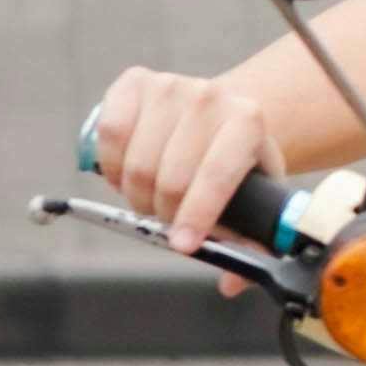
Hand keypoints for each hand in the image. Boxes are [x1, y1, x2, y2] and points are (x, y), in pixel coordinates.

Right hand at [96, 50, 297, 247]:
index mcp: (247, 120)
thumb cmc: (235, 161)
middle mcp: (209, 96)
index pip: (215, 175)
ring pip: (136, 163)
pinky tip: (125, 174)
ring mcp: (170, 85)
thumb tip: (231, 283)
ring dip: (136, 194)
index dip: (196, 217)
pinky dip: (112, 167)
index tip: (183, 245)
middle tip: (166, 221)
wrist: (218, 114)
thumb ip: (250, 242)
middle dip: (163, 213)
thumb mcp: (255, 196)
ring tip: (149, 198)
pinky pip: (109, 135)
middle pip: (169, 177)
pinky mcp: (134, 82)